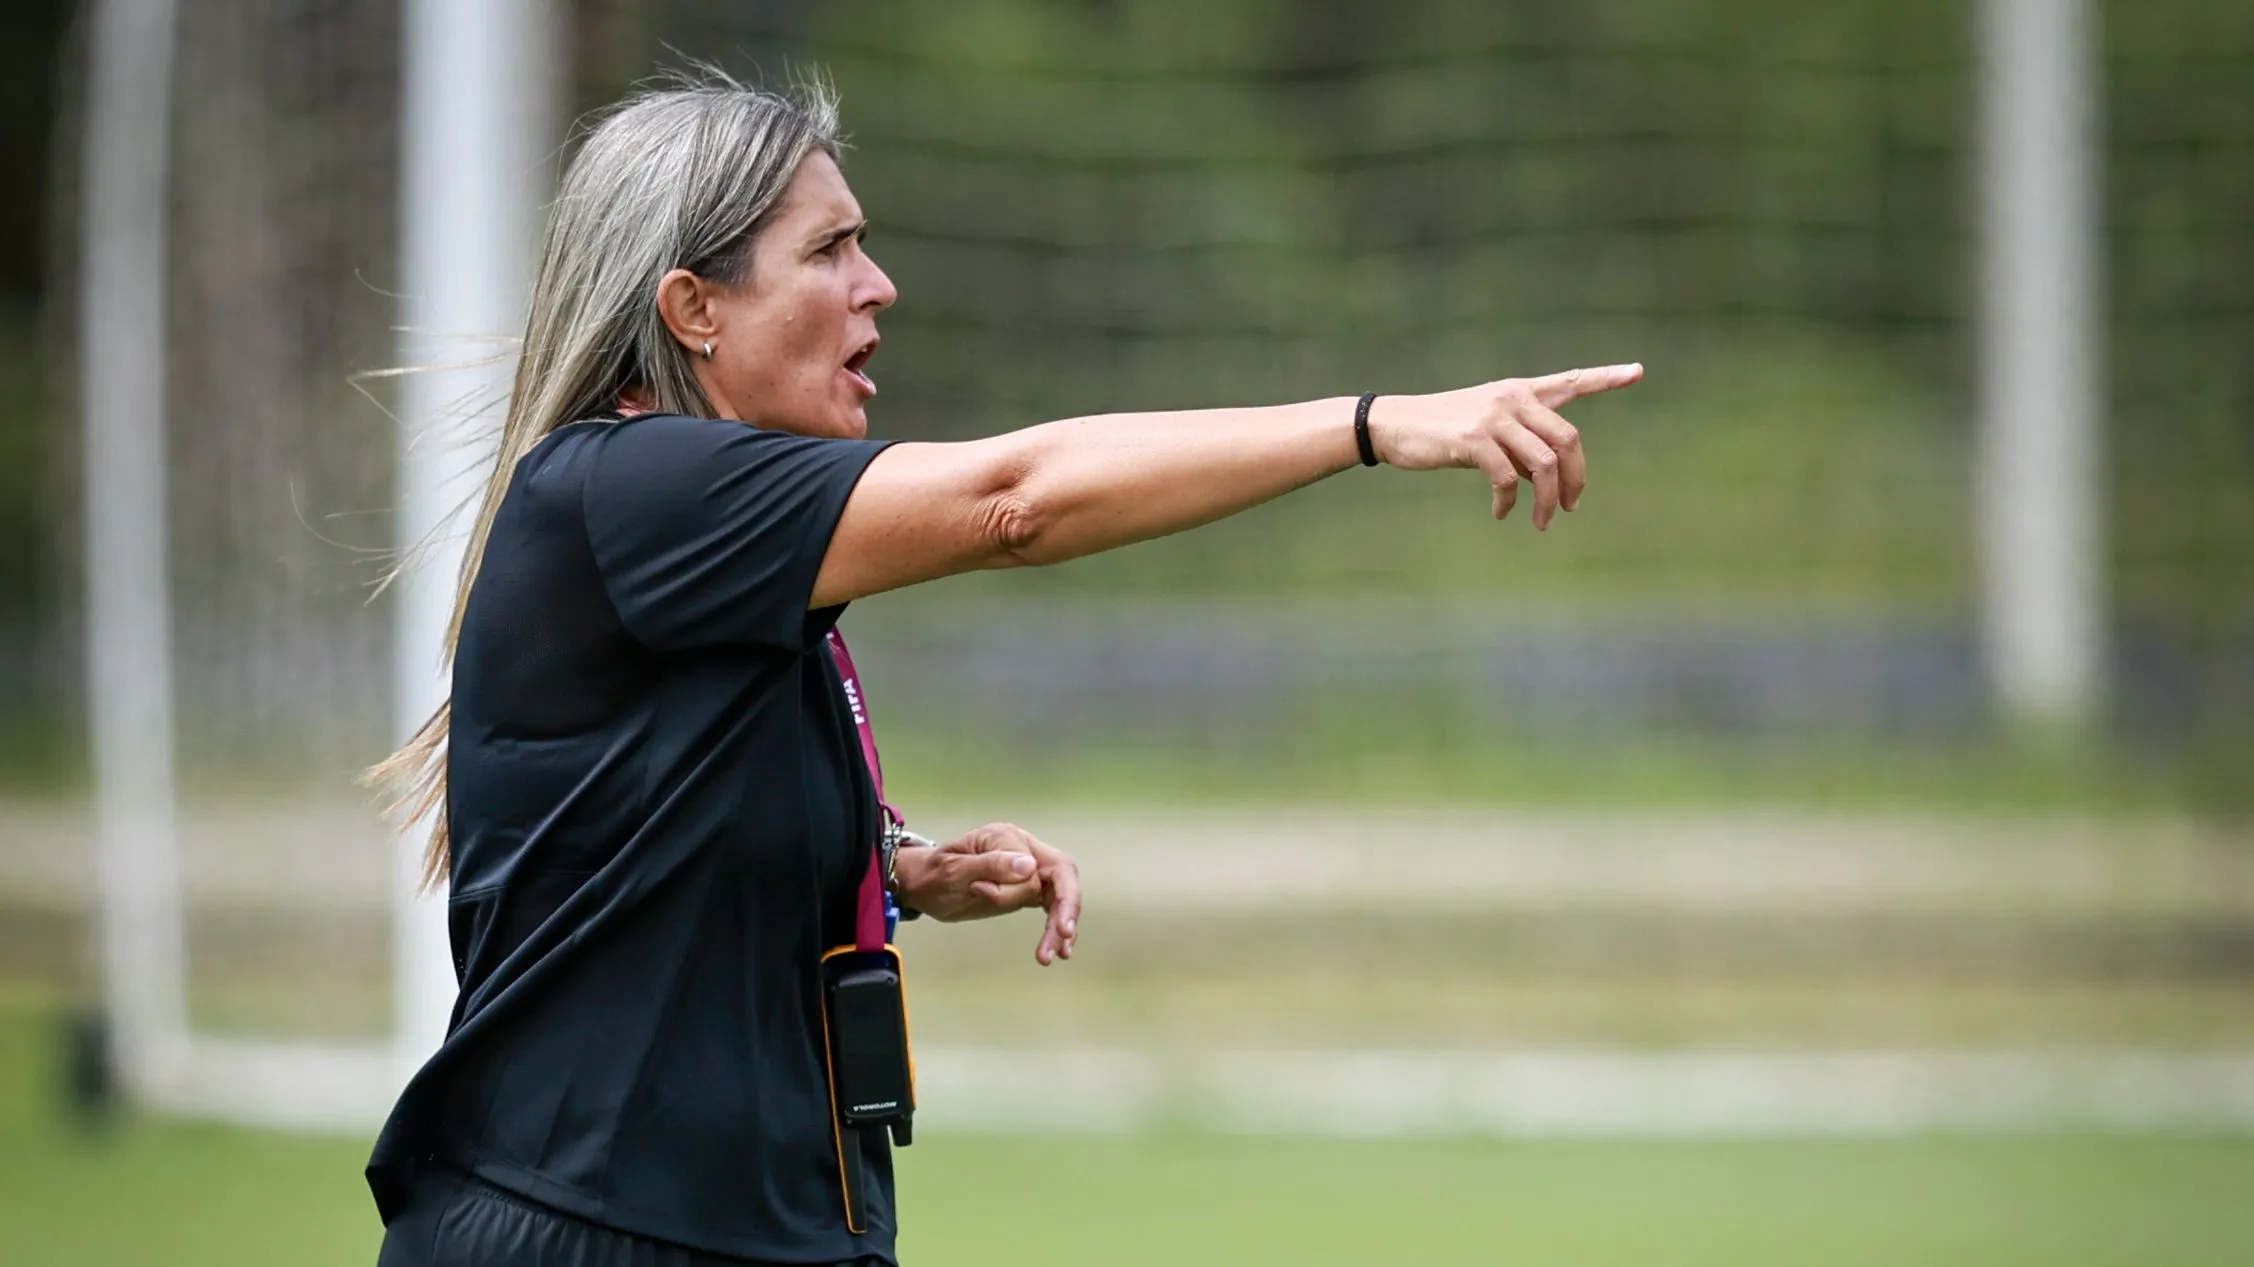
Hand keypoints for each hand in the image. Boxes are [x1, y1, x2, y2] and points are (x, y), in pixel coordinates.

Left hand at [891, 822, 1081, 965]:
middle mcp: (1024, 851)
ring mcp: (1026, 872)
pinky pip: (1050, 908)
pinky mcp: (1024, 892)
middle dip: (1065, 909)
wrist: (921, 885)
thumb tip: (1028, 866)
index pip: (1036, 864)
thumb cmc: (932, 873)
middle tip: (1062, 939)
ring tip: (1056, 955)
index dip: (1019, 888)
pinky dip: (1056, 928)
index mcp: (1008, 838)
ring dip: (1061, 925)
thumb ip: (991, 865)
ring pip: (1059, 896)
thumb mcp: (954, 869)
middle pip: (1061, 877)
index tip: (980, 892)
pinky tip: (1061, 948)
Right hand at [1365, 363, 1643, 530]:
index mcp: (1519, 391)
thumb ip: (1520, 442)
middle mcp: (1512, 398)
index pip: (1571, 380)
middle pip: (1567, 439)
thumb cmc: (1441, 431)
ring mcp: (1493, 417)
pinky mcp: (1473, 440)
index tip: (1638, 372)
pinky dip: (1509, 503)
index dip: (1606, 377)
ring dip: (1548, 500)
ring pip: (1543, 463)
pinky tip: (1502, 514)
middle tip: (1571, 507)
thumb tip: (1546, 477)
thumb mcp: (1486, 427)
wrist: (1393, 425)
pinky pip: (1507, 478)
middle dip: (1576, 479)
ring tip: (1542, 522)